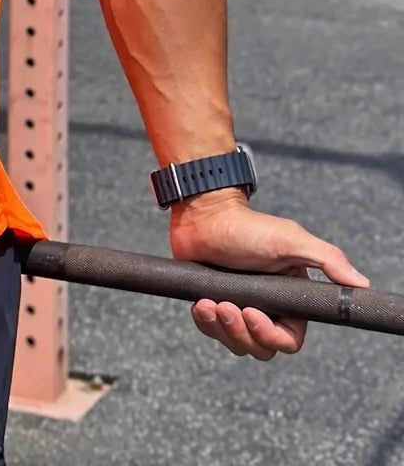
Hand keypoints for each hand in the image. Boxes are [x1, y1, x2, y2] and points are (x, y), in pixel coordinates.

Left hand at [169, 192, 369, 359]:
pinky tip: (201, 303)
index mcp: (290, 299)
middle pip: (262, 347)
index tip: (254, 314)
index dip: (272, 335)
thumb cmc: (248, 226)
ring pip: (238, 345)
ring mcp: (239, 308)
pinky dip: (206, 323)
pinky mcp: (214, 306)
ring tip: (212, 302)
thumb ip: (327, 260)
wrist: (205, 214)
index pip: (290, 340)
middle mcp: (267, 308)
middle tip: (228, 306)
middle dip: (243, 332)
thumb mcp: (290, 240)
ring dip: (223, 328)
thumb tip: (361, 283)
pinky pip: (213, 332)